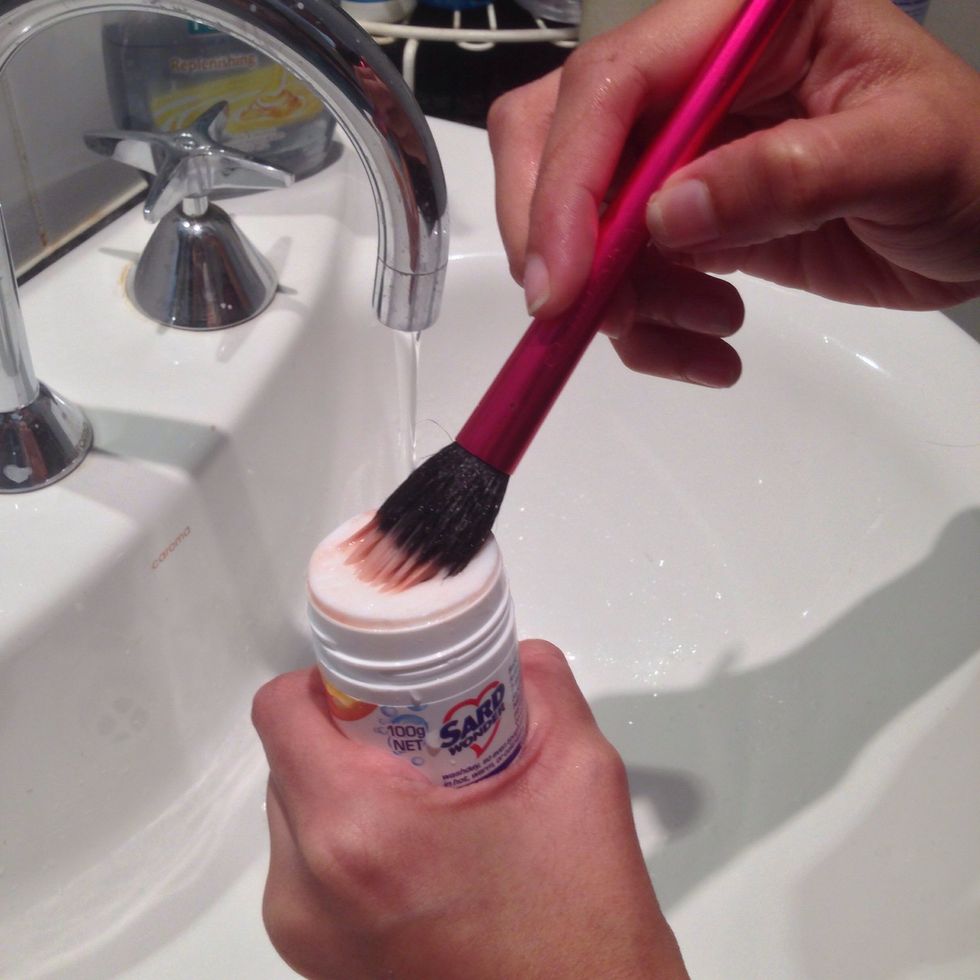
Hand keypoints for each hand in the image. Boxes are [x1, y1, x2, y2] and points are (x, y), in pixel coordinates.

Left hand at [252, 640, 687, 979]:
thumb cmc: (582, 916)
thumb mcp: (579, 771)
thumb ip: (538, 684)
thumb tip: (509, 653)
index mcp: (354, 828)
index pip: (283, 709)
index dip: (329, 679)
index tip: (384, 685)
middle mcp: (303, 887)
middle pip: (287, 757)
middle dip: (349, 731)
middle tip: (420, 731)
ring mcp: (301, 935)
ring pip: (294, 811)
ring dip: (347, 784)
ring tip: (426, 794)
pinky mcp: (315, 966)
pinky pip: (306, 865)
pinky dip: (349, 837)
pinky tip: (421, 849)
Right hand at [487, 0, 979, 385]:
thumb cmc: (969, 167)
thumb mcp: (903, 156)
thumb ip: (789, 175)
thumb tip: (665, 214)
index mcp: (742, 23)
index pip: (616, 83)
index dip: (569, 179)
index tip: (563, 280)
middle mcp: (694, 77)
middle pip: (558, 133)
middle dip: (552, 231)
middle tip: (571, 311)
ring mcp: (680, 151)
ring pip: (581, 220)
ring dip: (619, 295)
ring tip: (708, 331)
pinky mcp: (681, 218)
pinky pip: (624, 275)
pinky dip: (648, 327)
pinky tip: (712, 349)